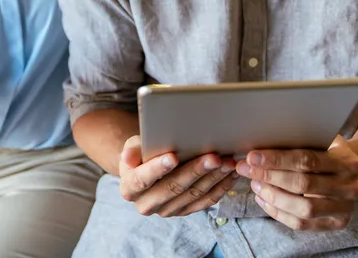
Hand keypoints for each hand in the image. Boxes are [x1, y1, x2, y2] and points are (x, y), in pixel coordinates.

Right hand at [118, 136, 237, 216]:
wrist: (148, 168)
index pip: (142, 180)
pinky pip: (205, 202)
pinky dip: (220, 188)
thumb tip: (128, 156)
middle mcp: (147, 204)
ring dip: (213, 178)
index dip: (157, 169)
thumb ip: (132, 148)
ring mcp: (167, 211)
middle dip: (195, 171)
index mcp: (130, 188)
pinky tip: (230, 175)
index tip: (173, 156)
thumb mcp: (134, 146)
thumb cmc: (142, 152)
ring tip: (227, 163)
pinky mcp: (184, 211)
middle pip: (173, 188)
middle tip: (213, 157)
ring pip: (193, 195)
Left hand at [236, 136, 357, 230]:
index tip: (253, 157)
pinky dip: (279, 213)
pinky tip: (264, 199)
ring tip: (255, 185)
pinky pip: (302, 224)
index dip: (277, 159)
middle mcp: (350, 186)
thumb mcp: (321, 140)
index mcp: (347, 161)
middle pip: (303, 184)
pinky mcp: (336, 223)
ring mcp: (345, 208)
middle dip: (270, 176)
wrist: (354, 171)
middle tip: (247, 169)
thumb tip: (261, 143)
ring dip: (274, 197)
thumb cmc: (329, 152)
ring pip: (303, 208)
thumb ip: (299, 141)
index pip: (307, 160)